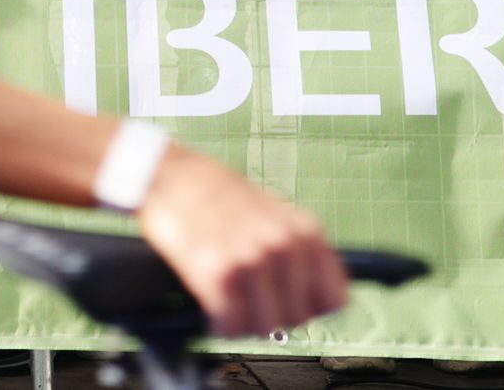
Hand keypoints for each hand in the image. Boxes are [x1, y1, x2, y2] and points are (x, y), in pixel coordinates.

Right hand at [138, 144, 347, 338]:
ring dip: (245, 323)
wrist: (169, 175)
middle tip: (250, 301)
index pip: (334, 300)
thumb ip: (297, 251)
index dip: (310, 307)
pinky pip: (230, 325)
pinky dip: (220, 323)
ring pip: (265, 328)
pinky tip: (212, 307)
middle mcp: (283, 246)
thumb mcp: (275, 212)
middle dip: (273, 315)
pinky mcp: (216, 272)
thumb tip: (310, 297)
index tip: (290, 303)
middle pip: (297, 318)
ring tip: (230, 304)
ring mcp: (251, 259)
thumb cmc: (216, 194)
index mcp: (304, 231)